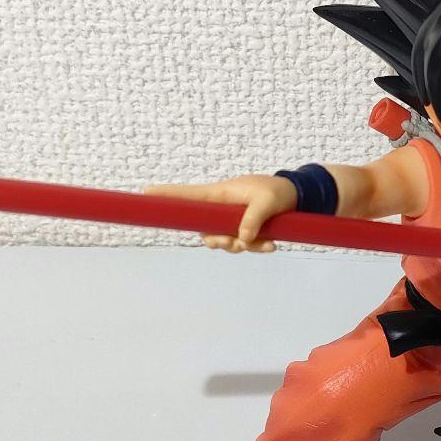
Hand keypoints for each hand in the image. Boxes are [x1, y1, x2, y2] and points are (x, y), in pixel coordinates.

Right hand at [143, 175, 296, 252]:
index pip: (187, 195)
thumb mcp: (267, 202)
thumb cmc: (277, 192)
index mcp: (219, 194)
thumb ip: (253, 219)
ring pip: (224, 241)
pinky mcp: (242, 229)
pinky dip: (255, 248)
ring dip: (242, 247)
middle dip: (218, 241)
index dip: (166, 196)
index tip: (144, 193)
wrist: (296, 197)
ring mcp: (229, 220)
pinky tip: (271, 245)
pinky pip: (241, 245)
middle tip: (235, 243)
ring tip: (265, 242)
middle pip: (203, 230)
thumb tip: (242, 238)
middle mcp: (219, 208)